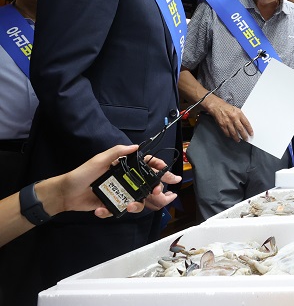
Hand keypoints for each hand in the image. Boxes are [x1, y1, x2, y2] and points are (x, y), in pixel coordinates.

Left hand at [44, 145, 179, 217]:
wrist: (64, 194)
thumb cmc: (81, 174)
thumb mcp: (98, 160)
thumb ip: (117, 152)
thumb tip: (136, 146)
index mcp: (122, 166)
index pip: (144, 164)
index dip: (157, 167)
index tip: (165, 171)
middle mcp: (123, 179)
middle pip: (146, 184)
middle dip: (155, 189)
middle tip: (158, 193)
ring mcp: (118, 192)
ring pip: (136, 200)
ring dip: (135, 205)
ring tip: (128, 206)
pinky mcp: (111, 204)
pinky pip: (119, 209)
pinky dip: (111, 211)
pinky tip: (100, 210)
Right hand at [204, 94, 252, 140]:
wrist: (217, 106)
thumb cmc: (228, 108)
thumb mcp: (237, 110)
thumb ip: (241, 117)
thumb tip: (246, 125)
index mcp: (239, 113)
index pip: (246, 123)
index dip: (249, 129)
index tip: (251, 134)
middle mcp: (234, 118)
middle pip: (240, 129)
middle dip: (244, 135)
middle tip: (246, 139)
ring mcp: (227, 122)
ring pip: (233, 132)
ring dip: (236, 138)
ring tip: (238, 140)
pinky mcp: (222, 125)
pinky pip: (226, 132)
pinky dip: (229, 136)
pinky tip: (231, 137)